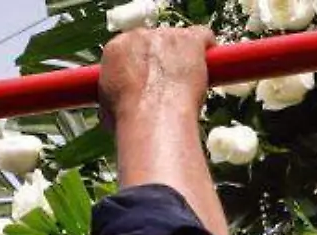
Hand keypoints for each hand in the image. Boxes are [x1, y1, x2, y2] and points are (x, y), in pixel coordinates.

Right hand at [98, 27, 214, 128]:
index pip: (131, 49)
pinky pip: (202, 36)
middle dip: (161, 61)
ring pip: (178, 40)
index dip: (141, 66)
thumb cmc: (131, 117)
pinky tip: (206, 65)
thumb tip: (124, 100)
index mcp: (117, 49)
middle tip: (166, 84)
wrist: (151, 116)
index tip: (147, 80)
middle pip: (155, 43)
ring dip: (182, 58)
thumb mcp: (110, 103)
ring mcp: (166, 36)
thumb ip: (119, 90)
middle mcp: (139, 36)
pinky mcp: (189, 40)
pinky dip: (206, 47)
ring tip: (185, 83)